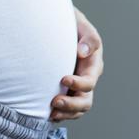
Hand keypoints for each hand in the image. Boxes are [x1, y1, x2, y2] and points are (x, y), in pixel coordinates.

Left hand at [50, 7, 102, 121]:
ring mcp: (76, 88)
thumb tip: (83, 52)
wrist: (56, 25)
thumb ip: (87, 37)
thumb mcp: (81, 24)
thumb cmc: (70, 23)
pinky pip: (66, 110)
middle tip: (54, 102)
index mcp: (92, 65)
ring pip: (76, 110)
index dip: (78, 84)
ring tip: (50, 113)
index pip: (89, 81)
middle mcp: (86, 79)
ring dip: (65, 113)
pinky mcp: (66, 91)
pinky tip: (46, 113)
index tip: (63, 79)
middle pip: (85, 102)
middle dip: (71, 105)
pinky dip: (59, 115)